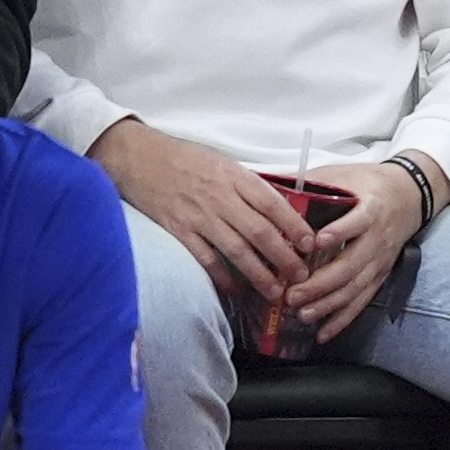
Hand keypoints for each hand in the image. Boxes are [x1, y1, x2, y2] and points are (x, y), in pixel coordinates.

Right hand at [92, 119, 313, 299]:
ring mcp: (198, 215)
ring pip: (236, 250)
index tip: (310, 244)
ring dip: (258, 274)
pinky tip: (236, 289)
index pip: (273, 203)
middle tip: (300, 277)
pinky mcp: (177, 230)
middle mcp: (220, 197)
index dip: (294, 226)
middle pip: (260, 232)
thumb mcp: (223, 163)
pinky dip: (222, 276)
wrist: (138, 157)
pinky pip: (205, 258)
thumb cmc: (185, 159)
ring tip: (275, 292)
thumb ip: (247, 186)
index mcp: (235, 177)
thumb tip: (279, 211)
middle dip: (284, 258)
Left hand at [285, 157, 434, 339]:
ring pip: (355, 287)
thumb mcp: (343, 175)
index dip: (339, 232)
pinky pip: (362, 300)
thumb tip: (269, 184)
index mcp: (370, 209)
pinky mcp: (380, 274)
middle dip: (321, 283)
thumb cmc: (368, 183)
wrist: (410, 194)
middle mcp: (378, 238)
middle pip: (351, 265)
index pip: (357, 222)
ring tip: (302, 315)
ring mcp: (380, 260)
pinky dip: (343, 318)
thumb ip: (311, 182)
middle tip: (292, 295)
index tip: (315, 243)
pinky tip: (324, 333)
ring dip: (329, 304)